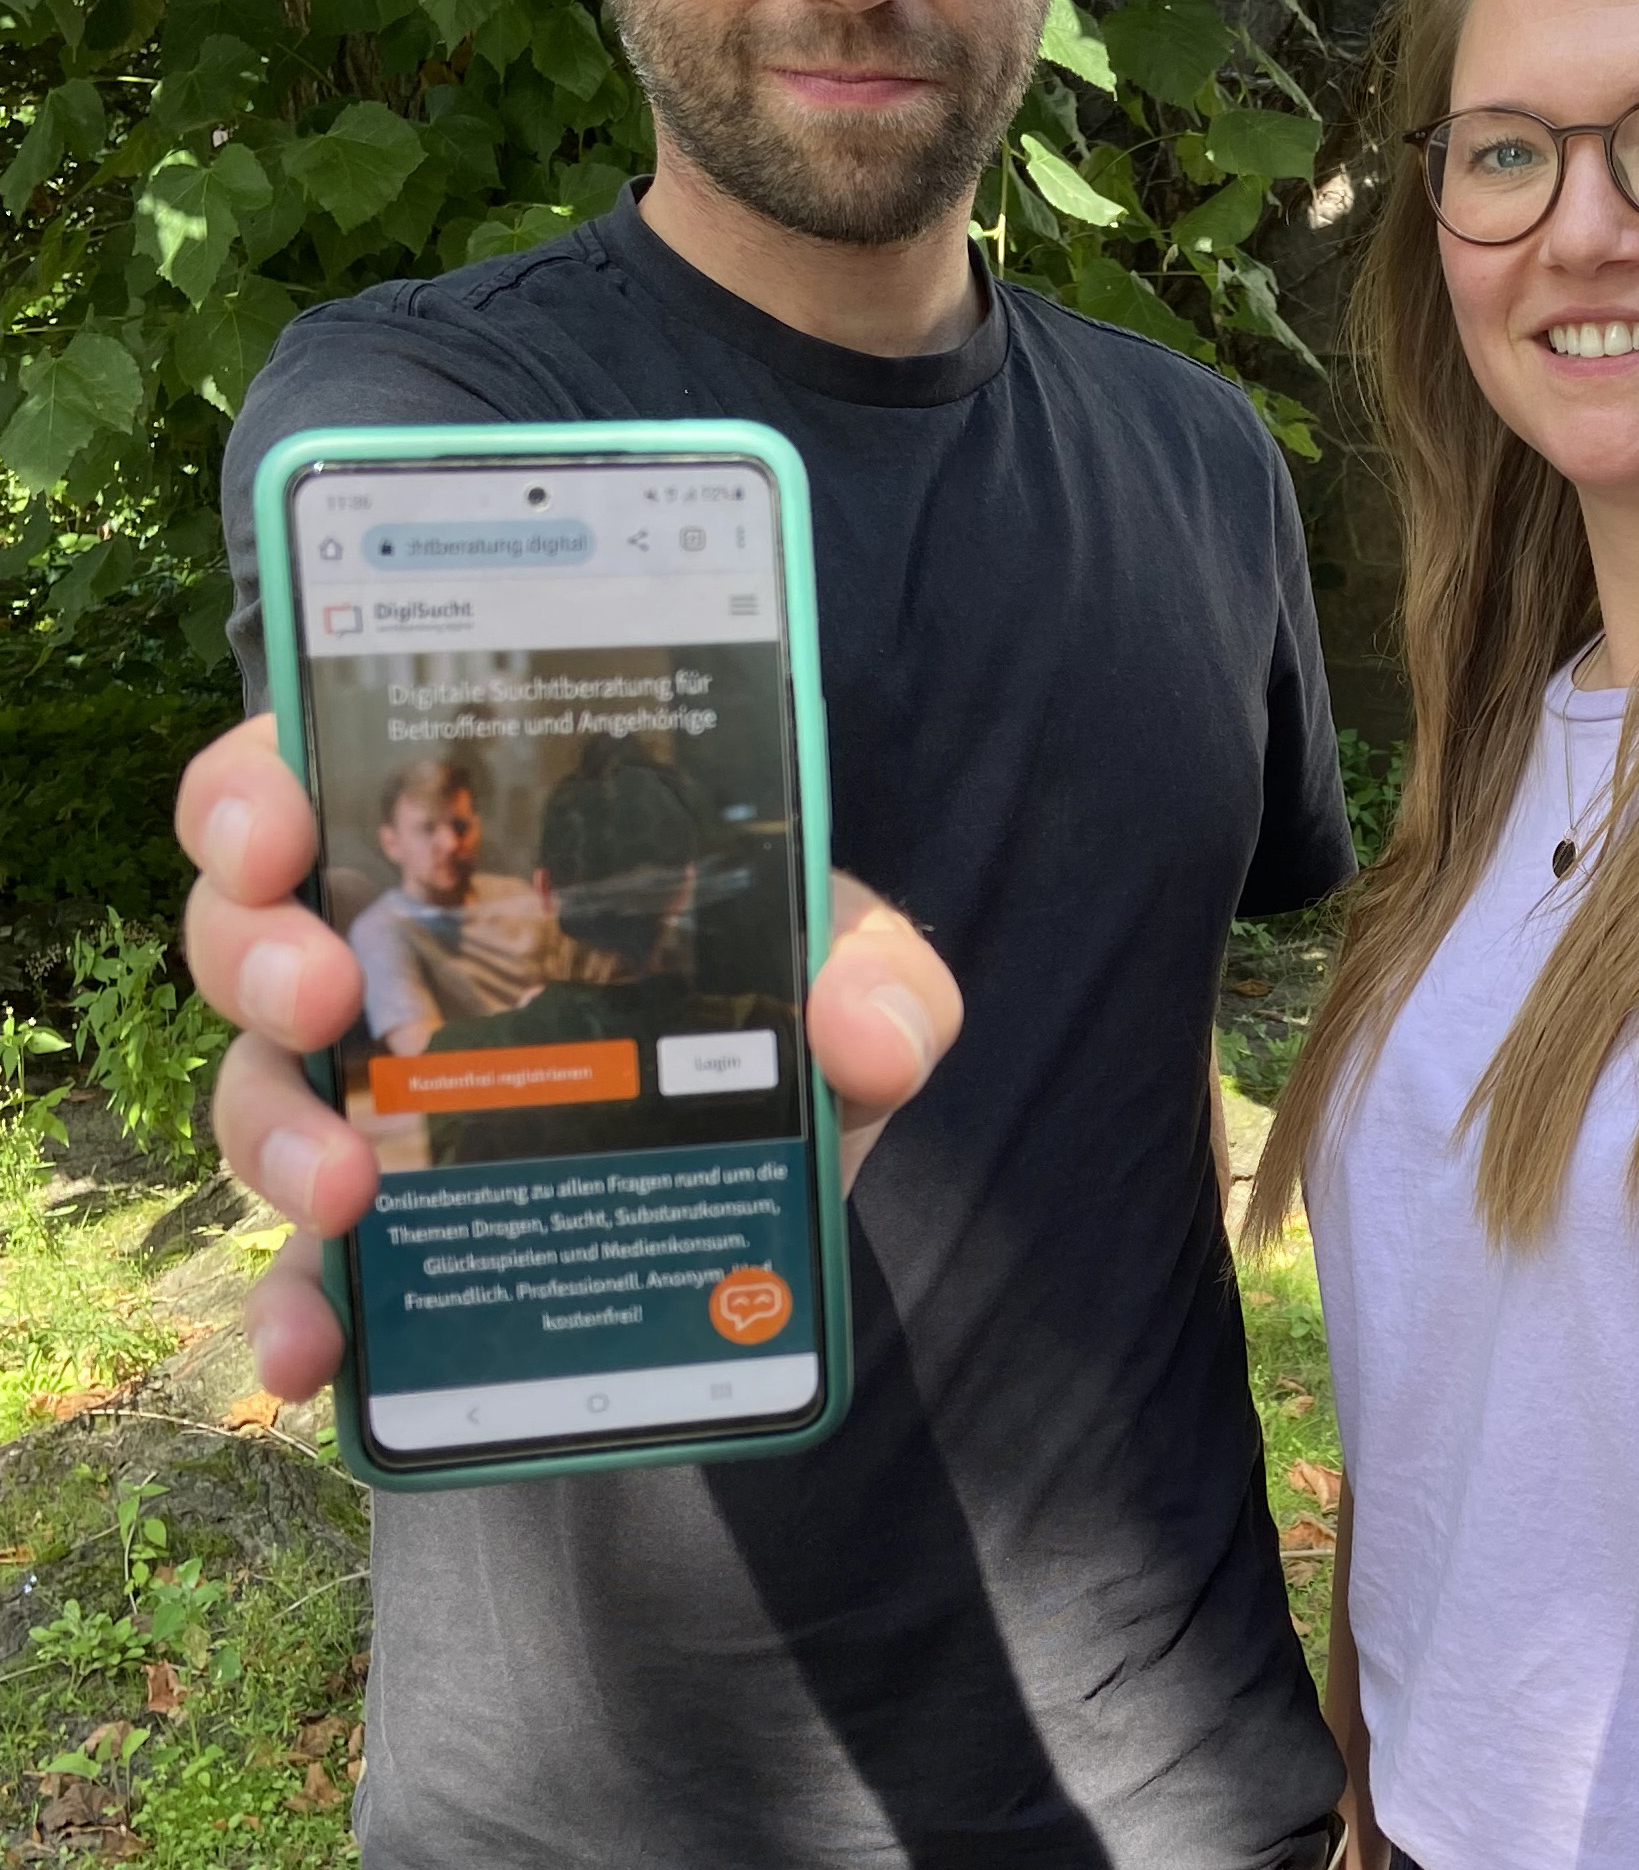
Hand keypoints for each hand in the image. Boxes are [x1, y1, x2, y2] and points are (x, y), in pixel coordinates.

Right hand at [176, 713, 961, 1402]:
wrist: (796, 1150)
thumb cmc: (792, 1004)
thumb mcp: (856, 966)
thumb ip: (886, 978)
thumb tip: (865, 1038)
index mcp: (480, 854)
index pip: (314, 781)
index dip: (253, 792)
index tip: (277, 829)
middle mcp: (400, 959)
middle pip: (251, 929)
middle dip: (256, 956)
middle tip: (319, 998)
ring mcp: (382, 1095)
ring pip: (256, 1090)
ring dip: (272, 1134)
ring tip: (344, 1188)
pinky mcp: (396, 1228)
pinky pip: (306, 1267)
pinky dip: (296, 1311)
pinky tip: (312, 1357)